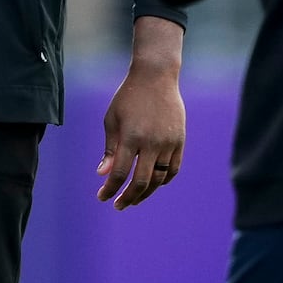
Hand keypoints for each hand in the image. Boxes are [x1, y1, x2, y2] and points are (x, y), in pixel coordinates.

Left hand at [97, 17, 185, 209]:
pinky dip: (164, 181)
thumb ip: (110, 148)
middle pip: (141, 182)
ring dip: (146, 193)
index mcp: (131, 137)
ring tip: (134, 198)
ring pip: (159, 180)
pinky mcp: (180, 141)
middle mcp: (152, 143)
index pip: (120, 173)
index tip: (102, 198)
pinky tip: (154, 186)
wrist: (156, 77)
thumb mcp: (112, 119)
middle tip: (118, 205)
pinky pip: (173, 169)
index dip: (110, 189)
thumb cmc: (128, 97)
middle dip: (128, 198)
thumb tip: (103, 174)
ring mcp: (168, 143)